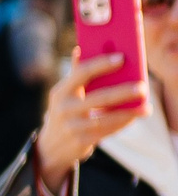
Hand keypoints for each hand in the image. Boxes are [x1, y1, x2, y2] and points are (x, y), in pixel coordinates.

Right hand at [34, 51, 148, 191]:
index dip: (101, 64)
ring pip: (105, 118)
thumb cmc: (64, 111)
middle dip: (122, 92)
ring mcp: (72, 126)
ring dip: (128, 112)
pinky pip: (107, 131)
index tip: (121, 58)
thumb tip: (80, 49)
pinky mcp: (82, 140)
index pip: (81, 73)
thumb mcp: (64, 93)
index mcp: (60, 91)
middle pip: (98, 97)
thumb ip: (75, 74)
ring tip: (146, 107)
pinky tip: (134, 117)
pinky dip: (123, 123)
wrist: (50, 146)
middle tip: (143, 87)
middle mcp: (64, 108)